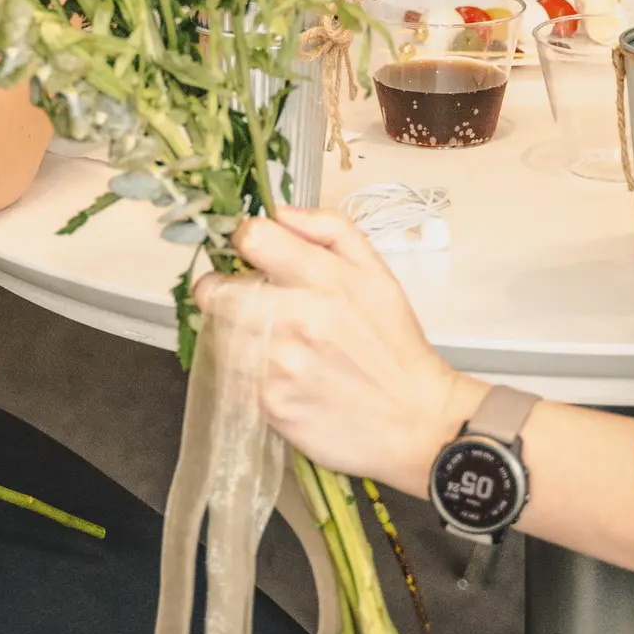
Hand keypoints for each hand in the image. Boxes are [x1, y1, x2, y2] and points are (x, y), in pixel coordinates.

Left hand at [224, 203, 482, 493]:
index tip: (250, 255)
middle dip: (223, 293)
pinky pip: (232, 376)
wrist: (416, 421)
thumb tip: (279, 212)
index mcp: (323, 278)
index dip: (244, 242)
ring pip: (219, 334)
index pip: (252, 238)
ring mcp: (278, 364)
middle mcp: (296, 318)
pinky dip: (245, 372)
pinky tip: (276, 374)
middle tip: (245, 302)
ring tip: (264, 341)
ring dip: (232, 334)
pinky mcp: (269, 403)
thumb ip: (328, 230)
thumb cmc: (395, 345)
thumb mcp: (377, 273)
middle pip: (216, 291)